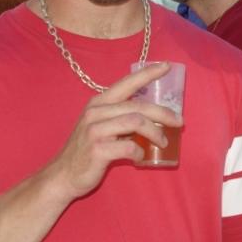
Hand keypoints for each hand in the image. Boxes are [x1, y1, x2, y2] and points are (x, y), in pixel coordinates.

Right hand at [45, 63, 183, 203]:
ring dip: (155, 132)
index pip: (126, 83)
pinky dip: (140, 152)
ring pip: (136, 122)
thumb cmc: (86, 150)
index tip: (166, 66)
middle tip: (179, 122)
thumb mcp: (100, 125)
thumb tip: (152, 116)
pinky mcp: (97, 149)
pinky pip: (128, 146)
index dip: (148, 73)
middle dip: (163, 112)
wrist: (62, 175)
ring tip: (164, 142)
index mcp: (99, 103)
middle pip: (138, 105)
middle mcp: (96, 112)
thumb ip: (120, 117)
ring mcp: (95, 130)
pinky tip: (140, 157)